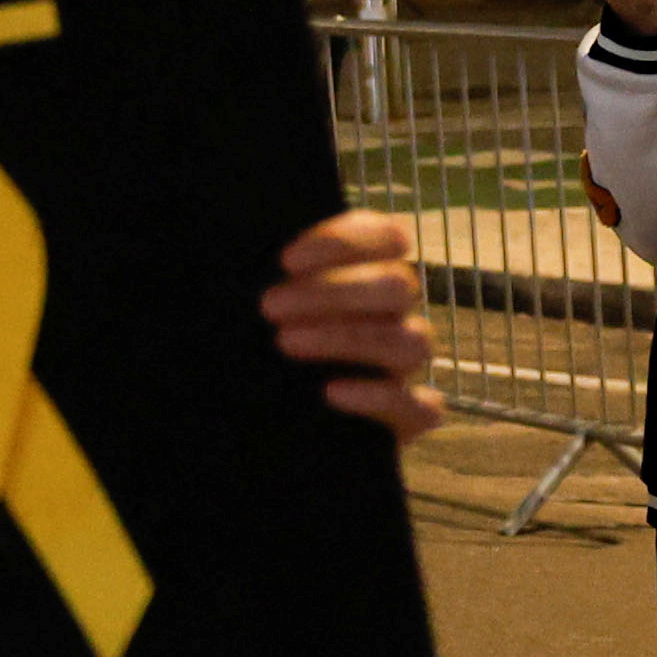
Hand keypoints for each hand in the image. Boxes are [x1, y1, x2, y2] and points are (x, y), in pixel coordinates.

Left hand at [266, 209, 441, 437]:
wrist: (251, 415)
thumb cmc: (253, 344)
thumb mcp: (256, 302)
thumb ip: (264, 272)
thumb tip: (235, 236)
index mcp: (369, 273)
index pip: (388, 237)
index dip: (346, 242)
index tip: (286, 260)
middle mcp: (394, 316)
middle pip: (397, 287)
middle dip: (333, 291)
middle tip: (269, 305)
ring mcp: (403, 368)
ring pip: (409, 343)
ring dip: (347, 338)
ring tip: (285, 343)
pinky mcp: (405, 419)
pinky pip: (421, 408)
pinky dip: (380, 397)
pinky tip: (331, 392)